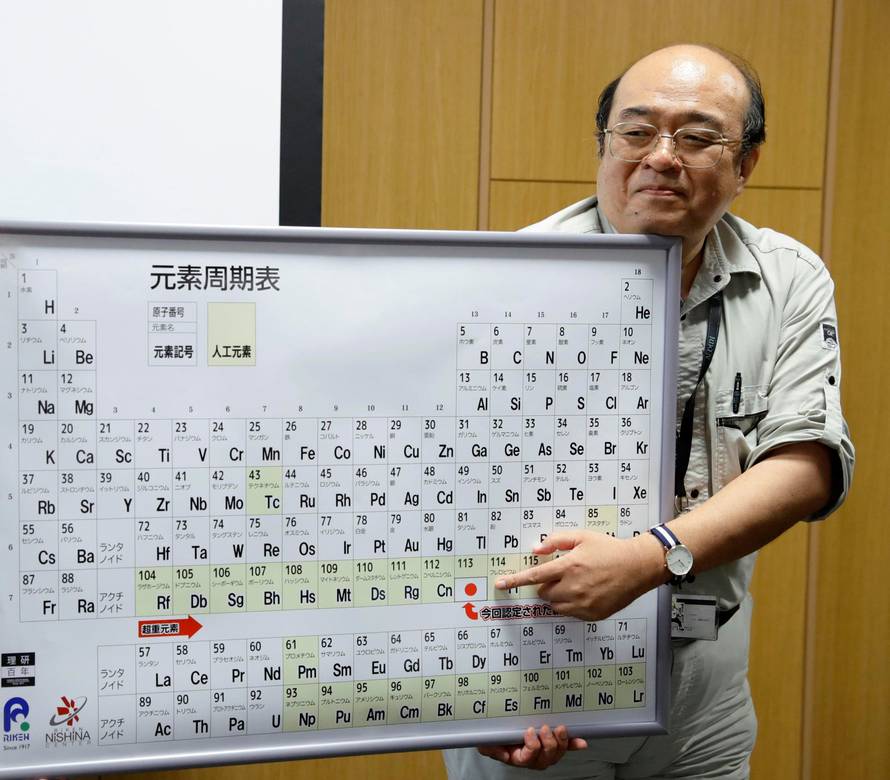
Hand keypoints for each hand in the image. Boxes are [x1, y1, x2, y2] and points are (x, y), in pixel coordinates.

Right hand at [478, 724, 586, 769]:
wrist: (499, 728)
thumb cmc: (494, 737)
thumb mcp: (486, 742)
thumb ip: (491, 749)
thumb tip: (504, 755)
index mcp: (518, 757)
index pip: (528, 758)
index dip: (532, 746)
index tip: (529, 731)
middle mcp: (533, 756)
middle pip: (546, 757)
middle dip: (549, 744)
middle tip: (546, 728)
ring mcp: (544, 750)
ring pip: (557, 752)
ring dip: (561, 742)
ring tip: (560, 729)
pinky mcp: (553, 741)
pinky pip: (566, 746)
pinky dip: (574, 744)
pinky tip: (581, 742)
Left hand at [495, 530, 664, 620]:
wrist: (637, 567)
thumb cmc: (609, 549)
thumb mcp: (582, 537)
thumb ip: (556, 541)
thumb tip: (536, 549)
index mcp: (569, 566)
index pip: (534, 576)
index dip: (515, 580)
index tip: (500, 584)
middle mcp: (574, 588)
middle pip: (544, 593)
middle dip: (547, 584)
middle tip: (563, 574)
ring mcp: (583, 604)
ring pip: (555, 605)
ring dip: (558, 596)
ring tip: (575, 583)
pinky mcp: (592, 615)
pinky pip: (571, 613)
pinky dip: (572, 605)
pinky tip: (586, 592)